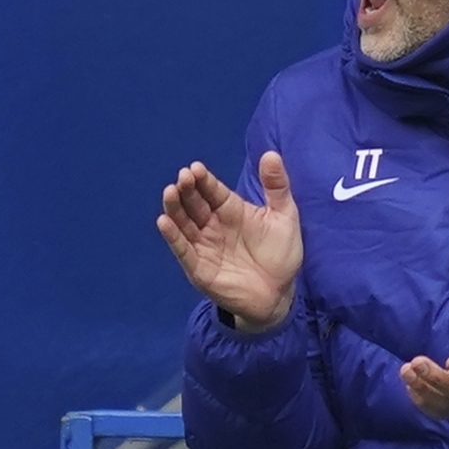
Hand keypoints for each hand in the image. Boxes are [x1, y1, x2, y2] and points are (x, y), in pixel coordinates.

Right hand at [157, 152, 302, 330]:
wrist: (280, 294)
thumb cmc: (280, 254)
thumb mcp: (284, 216)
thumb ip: (277, 186)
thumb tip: (271, 154)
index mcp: (231, 209)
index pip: (212, 190)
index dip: (203, 179)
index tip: (196, 168)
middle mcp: (213, 225)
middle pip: (194, 203)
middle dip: (187, 189)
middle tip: (183, 177)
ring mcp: (204, 245)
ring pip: (183, 223)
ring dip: (175, 208)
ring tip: (170, 192)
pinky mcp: (198, 267)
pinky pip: (183, 250)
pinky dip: (173, 236)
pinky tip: (164, 221)